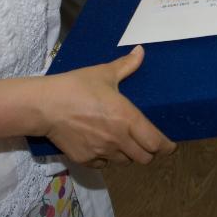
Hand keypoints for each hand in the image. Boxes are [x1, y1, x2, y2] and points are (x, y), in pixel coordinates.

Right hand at [42, 46, 175, 165]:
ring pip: (125, 162)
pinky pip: (104, 165)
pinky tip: (103, 146)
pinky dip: (108, 159)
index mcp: (127, 118)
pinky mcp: (86, 160)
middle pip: (145, 158)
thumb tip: (141, 51)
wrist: (45, 106)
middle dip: (150, 152)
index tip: (170, 147)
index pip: (156, 143)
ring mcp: (102, 152)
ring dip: (129, 155)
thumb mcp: (104, 73)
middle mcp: (118, 139)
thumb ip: (126, 65)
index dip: (167, 147)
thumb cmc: (77, 86)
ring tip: (125, 143)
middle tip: (148, 144)